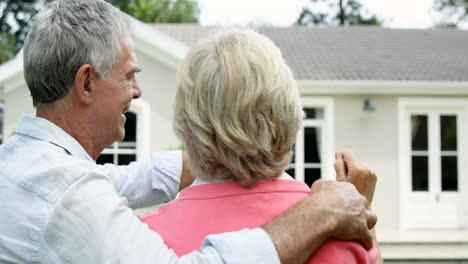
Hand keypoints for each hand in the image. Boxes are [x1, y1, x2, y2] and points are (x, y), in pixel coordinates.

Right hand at [262, 179, 376, 263]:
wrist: (322, 213)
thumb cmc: (318, 199)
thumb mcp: (319, 185)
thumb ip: (324, 185)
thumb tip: (323, 188)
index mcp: (348, 189)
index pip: (351, 193)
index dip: (347, 199)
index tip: (341, 203)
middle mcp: (357, 200)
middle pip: (363, 203)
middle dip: (359, 208)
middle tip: (352, 214)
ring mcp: (361, 215)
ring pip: (372, 218)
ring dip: (368, 222)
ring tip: (365, 227)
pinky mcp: (361, 230)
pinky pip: (367, 238)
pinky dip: (367, 242)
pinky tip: (365, 245)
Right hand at [334, 150, 376, 205]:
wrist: (361, 207)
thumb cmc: (348, 197)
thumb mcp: (339, 180)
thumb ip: (338, 165)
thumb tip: (338, 154)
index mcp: (357, 170)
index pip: (348, 153)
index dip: (341, 156)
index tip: (338, 163)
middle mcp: (367, 170)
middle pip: (352, 159)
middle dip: (347, 165)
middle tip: (345, 177)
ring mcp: (371, 173)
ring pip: (357, 164)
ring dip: (353, 169)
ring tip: (351, 181)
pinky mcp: (373, 176)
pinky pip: (363, 169)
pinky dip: (358, 173)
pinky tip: (356, 182)